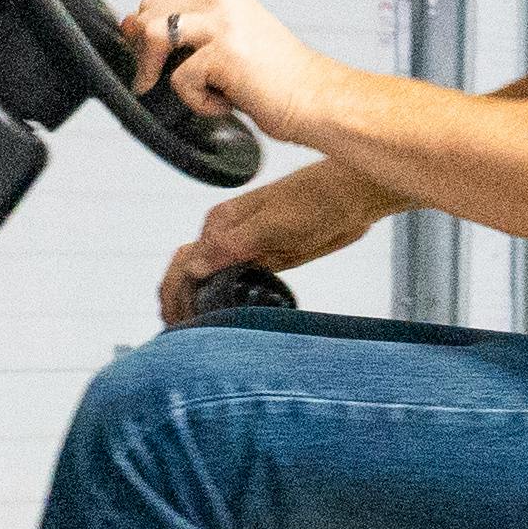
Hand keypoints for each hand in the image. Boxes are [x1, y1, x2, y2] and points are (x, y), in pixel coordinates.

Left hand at [115, 0, 315, 139]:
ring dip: (165, 74)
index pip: (153, 3)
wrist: (314, 97)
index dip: (150, 40)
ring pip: (153, 37)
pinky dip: (197, 102)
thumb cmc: (269, 75)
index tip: (170, 65)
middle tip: (188, 81)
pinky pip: (178, 79)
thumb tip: (124, 24)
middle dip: (152, 57)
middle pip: (146, 17)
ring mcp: (222, 20)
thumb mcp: (218, 40)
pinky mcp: (225, 51)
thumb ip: (176, 29)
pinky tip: (227, 103)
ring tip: (200, 91)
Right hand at [163, 161, 385, 318]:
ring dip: (195, 304)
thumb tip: (194, 266)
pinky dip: (218, 301)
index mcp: (219, 224)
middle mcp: (224, 236)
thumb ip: (231, 245)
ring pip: (206, 281)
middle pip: (186, 274)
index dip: (177, 296)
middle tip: (183, 333)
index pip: (184, 265)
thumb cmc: (314, 201)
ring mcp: (241, 249)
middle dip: (178, 302)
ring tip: (192, 333)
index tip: (184, 323)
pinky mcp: (260, 259)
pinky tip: (219, 319)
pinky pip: (230, 283)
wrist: (350, 195)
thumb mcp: (272, 224)